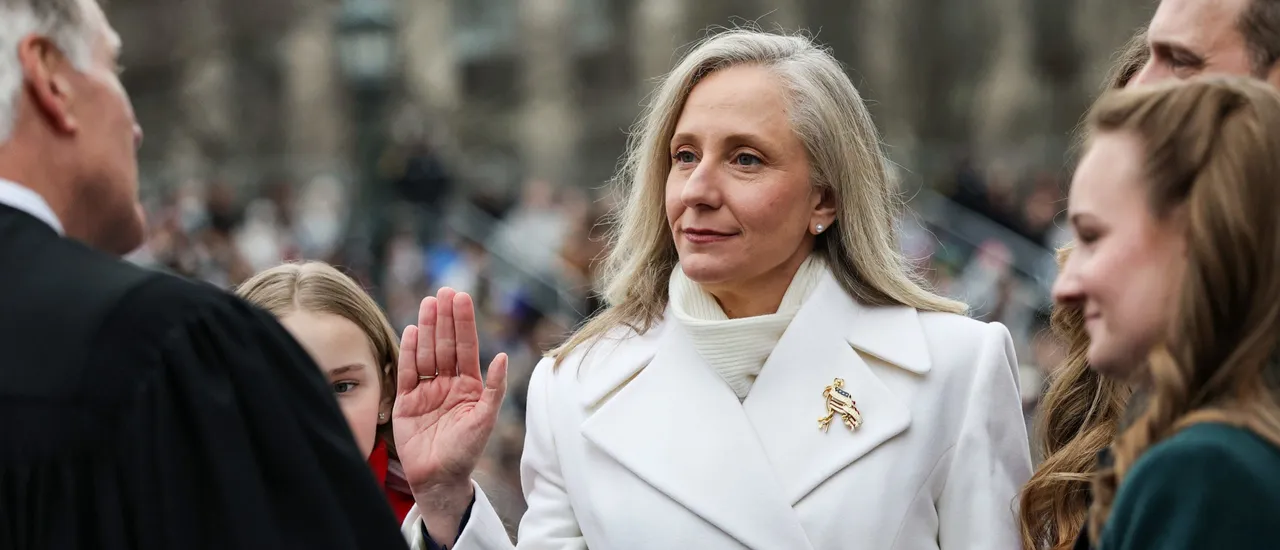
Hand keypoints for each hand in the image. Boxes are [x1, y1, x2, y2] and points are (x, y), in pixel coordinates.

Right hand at [393, 287, 507, 499]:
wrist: (439, 478)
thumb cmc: (466, 451)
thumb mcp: (485, 419)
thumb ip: (495, 388)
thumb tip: (504, 357)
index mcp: (469, 385)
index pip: (465, 347)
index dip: (463, 322)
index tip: (461, 298)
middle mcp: (447, 383)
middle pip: (445, 344)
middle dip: (445, 318)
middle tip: (444, 291)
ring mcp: (426, 390)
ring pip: (426, 352)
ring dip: (427, 328)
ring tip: (428, 303)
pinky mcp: (406, 401)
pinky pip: (407, 371)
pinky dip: (408, 351)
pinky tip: (411, 330)